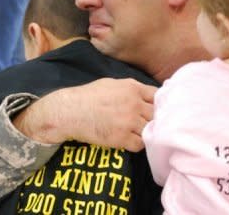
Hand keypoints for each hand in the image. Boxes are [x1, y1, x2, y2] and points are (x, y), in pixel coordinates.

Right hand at [13, 78, 156, 151]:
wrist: (69, 112)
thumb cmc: (88, 96)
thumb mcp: (112, 83)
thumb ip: (132, 89)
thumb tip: (147, 95)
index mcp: (132, 88)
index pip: (158, 96)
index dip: (159, 103)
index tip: (154, 109)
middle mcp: (134, 104)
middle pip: (157, 114)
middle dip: (154, 119)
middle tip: (146, 123)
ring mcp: (128, 121)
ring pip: (151, 130)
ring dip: (146, 132)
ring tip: (138, 132)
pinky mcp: (121, 138)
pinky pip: (140, 145)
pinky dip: (137, 144)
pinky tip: (129, 140)